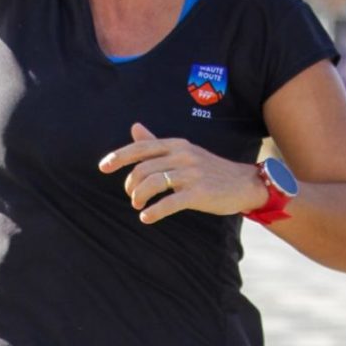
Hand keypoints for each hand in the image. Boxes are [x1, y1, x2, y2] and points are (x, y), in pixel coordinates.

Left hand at [98, 122, 265, 224]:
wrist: (243, 183)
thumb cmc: (209, 168)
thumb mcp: (184, 151)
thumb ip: (157, 142)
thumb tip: (134, 127)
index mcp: (177, 145)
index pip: (141, 147)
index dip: (119, 156)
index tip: (103, 167)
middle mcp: (182, 155)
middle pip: (143, 168)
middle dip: (131, 184)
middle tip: (132, 196)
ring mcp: (191, 174)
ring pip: (153, 183)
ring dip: (139, 197)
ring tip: (138, 206)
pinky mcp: (199, 193)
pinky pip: (169, 202)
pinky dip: (154, 212)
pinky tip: (147, 217)